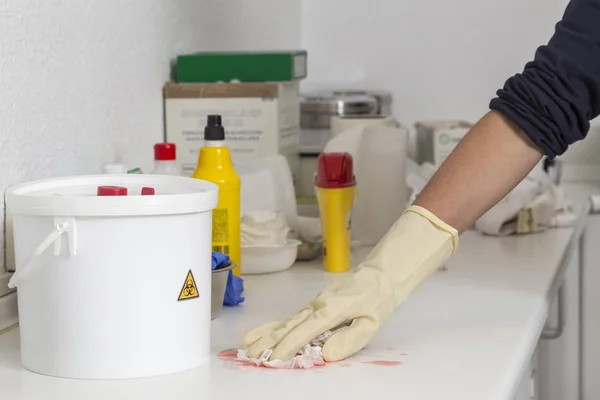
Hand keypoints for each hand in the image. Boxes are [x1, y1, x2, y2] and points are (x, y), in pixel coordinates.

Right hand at [243, 206, 457, 361]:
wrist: (379, 276)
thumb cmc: (376, 301)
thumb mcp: (372, 324)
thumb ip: (350, 340)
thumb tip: (326, 354)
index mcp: (331, 310)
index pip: (306, 331)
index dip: (289, 345)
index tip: (274, 359)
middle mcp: (317, 305)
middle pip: (289, 325)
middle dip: (269, 341)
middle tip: (251, 355)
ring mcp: (313, 303)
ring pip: (286, 320)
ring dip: (267, 334)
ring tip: (248, 345)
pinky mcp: (313, 304)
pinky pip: (291, 317)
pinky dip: (275, 326)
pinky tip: (262, 332)